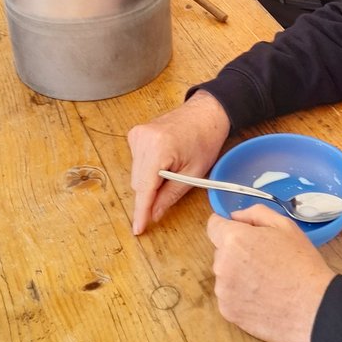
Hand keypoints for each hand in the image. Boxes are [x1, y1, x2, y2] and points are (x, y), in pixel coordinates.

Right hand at [127, 91, 230, 233]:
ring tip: (173, 170)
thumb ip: (170, 195)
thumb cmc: (205, 139)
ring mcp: (137, 135)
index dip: (141, 211)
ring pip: (136, 174)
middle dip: (150, 195)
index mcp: (158, 148)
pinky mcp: (136, 134)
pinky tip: (165, 161)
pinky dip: (149, 169)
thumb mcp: (194, 173)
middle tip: (168, 196)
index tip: (138, 228)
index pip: (144, 188)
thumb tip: (154, 213)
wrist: (205, 113)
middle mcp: (142, 139)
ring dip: (150, 181)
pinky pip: (137, 162)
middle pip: (138, 183)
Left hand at [207, 205, 334, 341]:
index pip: (213, 225)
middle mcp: (222, 264)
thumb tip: (235, 216)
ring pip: (225, 275)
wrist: (313, 307)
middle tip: (265, 260)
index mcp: (234, 240)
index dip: (228, 226)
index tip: (242, 234)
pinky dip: (241, 296)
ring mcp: (223, 291)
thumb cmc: (302, 264)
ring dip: (238, 275)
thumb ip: (255, 213)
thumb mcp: (285, 226)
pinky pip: (229, 297)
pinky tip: (263, 298)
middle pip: (221, 251)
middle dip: (237, 252)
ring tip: (267, 282)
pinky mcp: (227, 312)